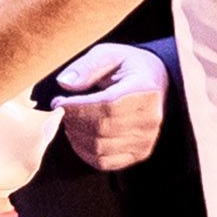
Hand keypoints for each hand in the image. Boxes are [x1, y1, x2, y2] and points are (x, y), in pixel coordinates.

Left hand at [49, 42, 167, 170]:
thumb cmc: (131, 67)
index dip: (78, 108)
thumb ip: (87, 66)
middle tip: (63, 111)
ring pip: (99, 148)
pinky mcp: (139, 153)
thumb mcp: (110, 54)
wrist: (157, 81)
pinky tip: (80, 137)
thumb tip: (65, 83)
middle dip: (74, 122)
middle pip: (101, 130)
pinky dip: (85, 152)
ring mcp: (146, 139)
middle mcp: (150, 119)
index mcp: (145, 91)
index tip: (59, 102)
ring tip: (72, 121)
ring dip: (76, 137)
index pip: (107, 106)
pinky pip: (104, 162)